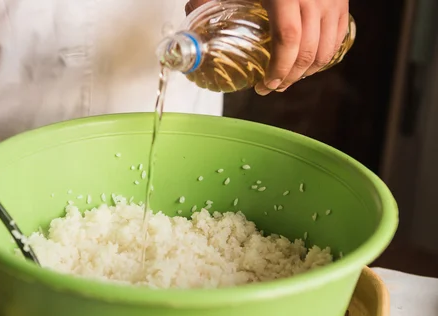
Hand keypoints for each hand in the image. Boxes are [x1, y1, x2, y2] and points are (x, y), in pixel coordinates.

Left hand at [185, 0, 349, 95]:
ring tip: (288, 79)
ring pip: (326, 48)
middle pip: (308, 50)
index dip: (278, 68)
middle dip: (290, 77)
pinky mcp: (342, 1)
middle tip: (272, 87)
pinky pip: (338, 37)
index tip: (264, 85)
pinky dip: (325, 55)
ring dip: (308, 71)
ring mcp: (332, 0)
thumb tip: (193, 9)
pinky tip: (309, 64)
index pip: (288, 39)